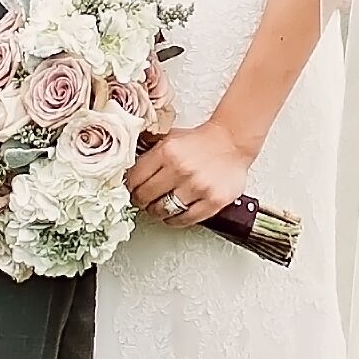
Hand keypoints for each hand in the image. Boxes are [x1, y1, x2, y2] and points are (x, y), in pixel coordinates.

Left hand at [129, 115, 253, 225]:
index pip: (135, 178)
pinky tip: (174, 215)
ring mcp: (198, 187)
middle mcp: (181, 169)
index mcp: (167, 151)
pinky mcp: (213, 201)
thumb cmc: (201, 141)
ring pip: (163, 210)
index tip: (132, 190)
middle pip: (146, 196)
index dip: (130, 187)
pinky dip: (176, 220)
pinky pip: (186, 219)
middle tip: (143, 201)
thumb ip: (150, 152)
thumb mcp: (171, 138)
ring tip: (158, 208)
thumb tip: (126, 167)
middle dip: (141, 201)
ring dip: (157, 212)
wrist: (233, 141)